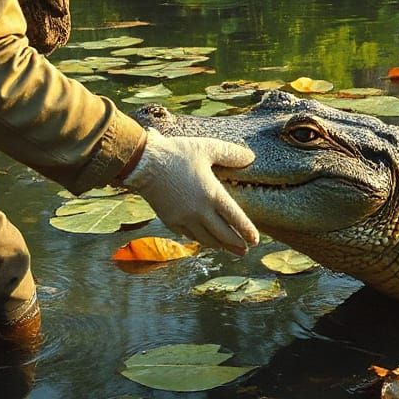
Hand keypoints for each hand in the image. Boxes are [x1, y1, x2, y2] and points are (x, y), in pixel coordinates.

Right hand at [121, 128, 258, 254]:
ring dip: (218, 245)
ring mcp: (183, 218)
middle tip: (245, 250)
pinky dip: (199, 239)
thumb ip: (230, 153)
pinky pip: (188, 235)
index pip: (235, 218)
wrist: (143, 163)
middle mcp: (199, 211)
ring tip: (227, 248)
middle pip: (222, 234)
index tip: (255, 239)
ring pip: (205, 239)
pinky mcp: (169, 220)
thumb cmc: (177, 153)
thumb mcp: (207, 148)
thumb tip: (250, 157)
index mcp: (212, 194)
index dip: (247, 231)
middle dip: (236, 244)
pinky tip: (203, 239)